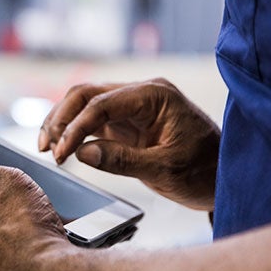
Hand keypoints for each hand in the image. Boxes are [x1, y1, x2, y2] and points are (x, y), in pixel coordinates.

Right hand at [38, 79, 220, 209]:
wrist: (224, 176)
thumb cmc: (205, 170)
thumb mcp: (166, 170)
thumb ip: (122, 160)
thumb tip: (82, 153)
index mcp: (154, 95)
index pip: (102, 103)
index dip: (75, 127)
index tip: (61, 153)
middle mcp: (140, 94)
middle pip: (86, 94)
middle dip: (61, 119)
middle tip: (47, 148)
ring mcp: (131, 106)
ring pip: (83, 104)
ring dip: (62, 123)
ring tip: (46, 147)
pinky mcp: (125, 121)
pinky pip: (91, 119)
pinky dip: (73, 132)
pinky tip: (60, 147)